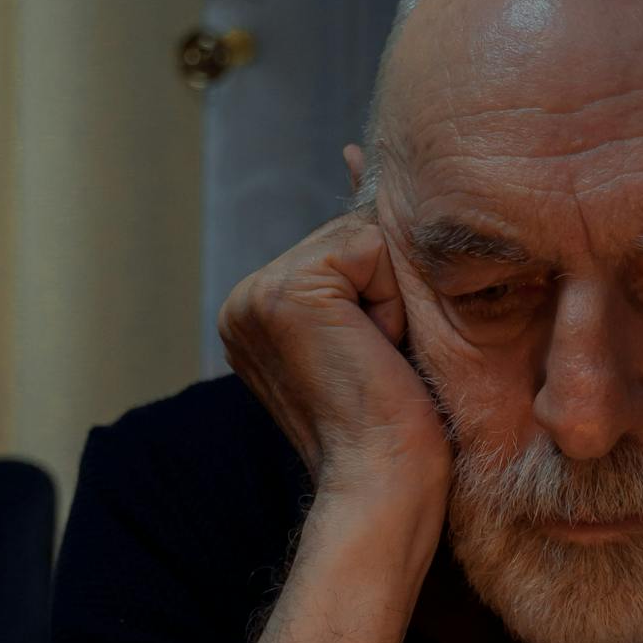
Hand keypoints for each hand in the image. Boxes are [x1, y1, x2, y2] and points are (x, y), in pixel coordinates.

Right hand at [217, 206, 452, 516]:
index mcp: (258, 311)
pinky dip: (390, 299)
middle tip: (377, 366)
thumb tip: (354, 153)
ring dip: (390, 299)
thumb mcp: (380, 326)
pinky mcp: (288, 291)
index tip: (371, 362)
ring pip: (362, 238)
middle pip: (351, 237)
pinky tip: (375, 352)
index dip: (382, 300)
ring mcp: (258, 294)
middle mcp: (245, 300)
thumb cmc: (398, 433)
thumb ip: (361, 247)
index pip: (344, 251)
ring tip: (376, 363)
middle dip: (387, 295)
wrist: (386, 489)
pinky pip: (369, 244)